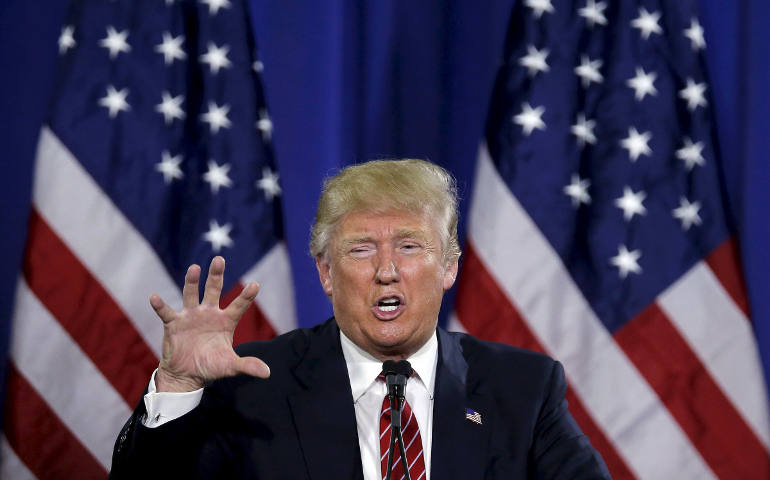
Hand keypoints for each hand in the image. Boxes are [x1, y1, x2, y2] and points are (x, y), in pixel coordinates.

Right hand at [150, 256, 270, 391]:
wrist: (186, 375)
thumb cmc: (210, 366)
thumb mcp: (230, 366)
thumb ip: (247, 365)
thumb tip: (267, 373)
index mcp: (226, 321)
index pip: (239, 305)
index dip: (246, 296)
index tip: (256, 285)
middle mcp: (209, 313)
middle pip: (214, 290)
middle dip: (216, 275)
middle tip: (219, 259)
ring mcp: (191, 316)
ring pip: (191, 295)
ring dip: (192, 282)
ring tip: (194, 268)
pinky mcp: (174, 323)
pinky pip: (166, 312)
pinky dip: (160, 305)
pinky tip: (154, 297)